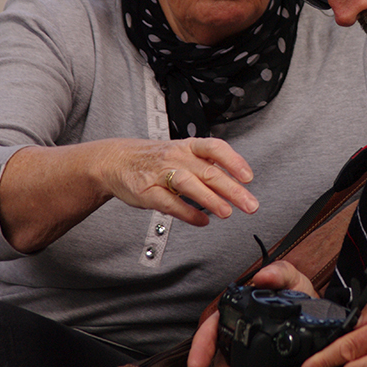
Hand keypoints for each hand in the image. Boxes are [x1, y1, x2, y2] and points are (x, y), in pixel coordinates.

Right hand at [0, 136, 256, 252]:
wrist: (115, 160)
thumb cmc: (156, 159)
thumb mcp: (183, 153)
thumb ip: (208, 166)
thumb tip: (239, 183)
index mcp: (188, 146)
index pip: (215, 148)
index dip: (233, 161)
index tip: (249, 177)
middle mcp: (176, 156)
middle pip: (208, 171)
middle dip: (232, 189)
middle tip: (251, 205)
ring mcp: (160, 173)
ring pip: (188, 184)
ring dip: (210, 199)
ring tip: (228, 213)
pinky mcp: (146, 191)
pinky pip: (169, 203)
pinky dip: (187, 213)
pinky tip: (202, 221)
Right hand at [187, 261, 316, 366]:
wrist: (319, 315)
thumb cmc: (301, 295)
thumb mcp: (293, 279)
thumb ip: (279, 272)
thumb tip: (261, 277)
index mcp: (241, 310)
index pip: (213, 325)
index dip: (201, 344)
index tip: (196, 363)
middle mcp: (239, 329)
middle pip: (214, 350)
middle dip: (208, 363)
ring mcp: (247, 347)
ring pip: (226, 366)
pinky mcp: (259, 363)